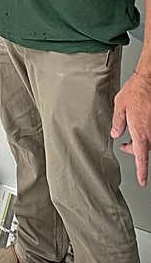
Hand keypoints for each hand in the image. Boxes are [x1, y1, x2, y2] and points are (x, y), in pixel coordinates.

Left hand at [111, 71, 150, 185]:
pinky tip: (138, 123)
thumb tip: (115, 134)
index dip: (141, 172)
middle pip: (143, 150)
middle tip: (123, 146)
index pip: (140, 157)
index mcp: (140, 131)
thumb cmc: (136, 90)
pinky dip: (144, 133)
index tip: (142, 182)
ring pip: (147, 142)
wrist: (149, 80)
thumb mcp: (120, 106)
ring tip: (129, 134)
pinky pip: (150, 133)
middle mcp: (150, 132)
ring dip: (139, 142)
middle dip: (133, 151)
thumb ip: (117, 122)